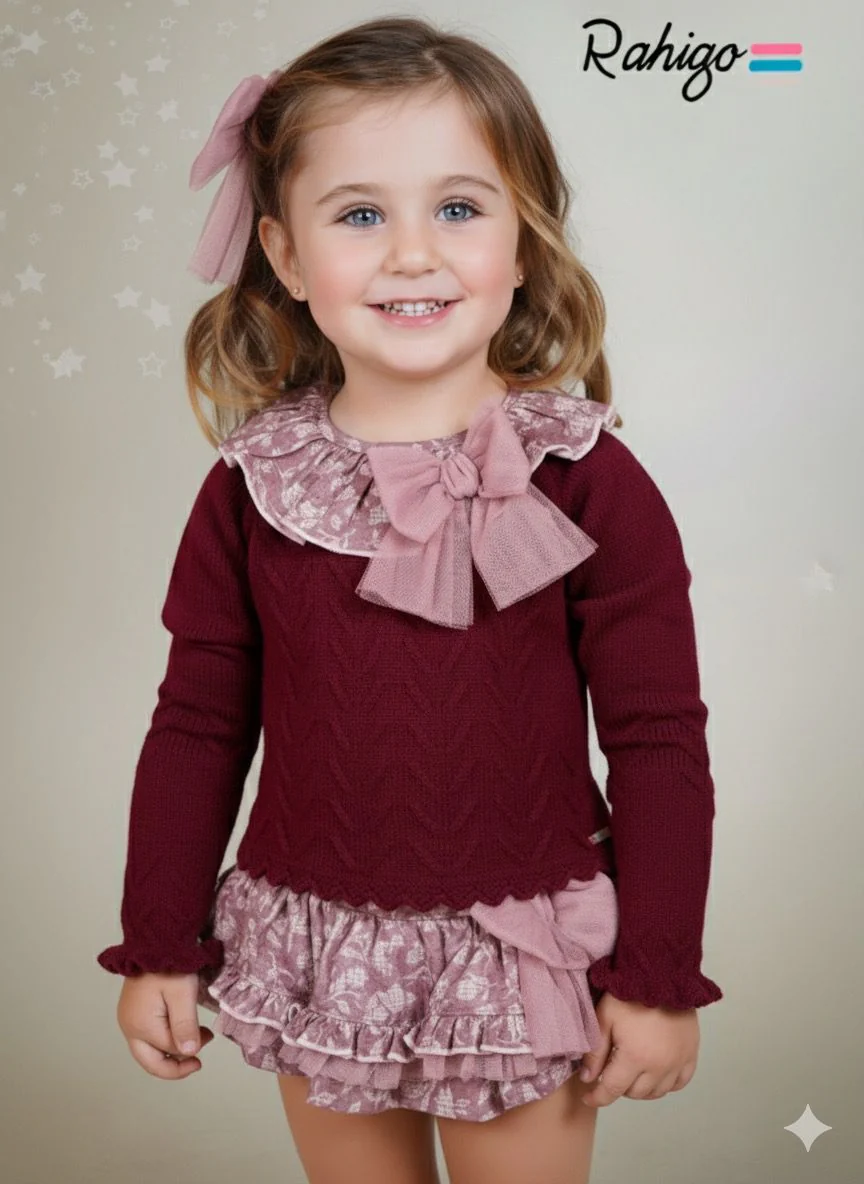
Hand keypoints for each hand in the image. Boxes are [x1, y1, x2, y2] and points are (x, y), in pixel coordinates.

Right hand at [116, 971, 214, 1079]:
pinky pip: (146, 1036)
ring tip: (194, 1039)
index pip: (170, 1051)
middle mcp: (129, 1027)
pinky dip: (163, 1040)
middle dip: (175, 1066)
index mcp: (140, 1026)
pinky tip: (178, 1030)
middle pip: (150, 1061)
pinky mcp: (132, 1010)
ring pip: (147, 1050)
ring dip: (170, 1051)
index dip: (192, 1050)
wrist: (154, 939)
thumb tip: (190, 1053)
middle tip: (197, 1062)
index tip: (210, 1036)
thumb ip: (185, 1025)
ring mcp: (128, 1019)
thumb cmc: (169, 963)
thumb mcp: (182, 994)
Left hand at [578, 993, 698, 1106]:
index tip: (588, 1097)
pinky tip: (655, 1073)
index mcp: (636, 1057)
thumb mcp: (604, 1017)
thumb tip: (588, 1079)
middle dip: (618, 1086)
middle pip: (635, 1093)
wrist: (662, 974)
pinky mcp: (691, 1054)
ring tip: (630, 1071)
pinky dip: (665, 1084)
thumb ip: (594, 1052)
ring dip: (640, 1088)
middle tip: (610, 1071)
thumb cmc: (630, 992)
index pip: (612, 1090)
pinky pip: (679, 1083)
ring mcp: (678, 1062)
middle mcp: (660, 1066)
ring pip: (656, 1092)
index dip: (597, 1097)